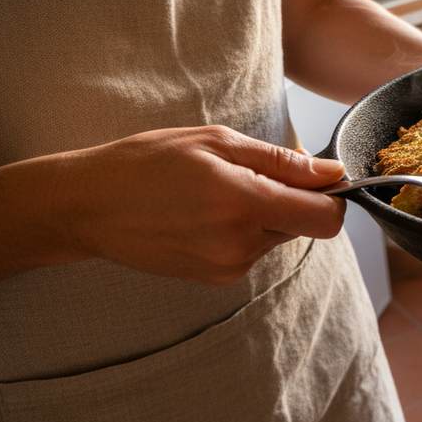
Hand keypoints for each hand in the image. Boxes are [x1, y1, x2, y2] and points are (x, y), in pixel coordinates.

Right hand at [0, 126, 346, 285]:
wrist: (88, 206)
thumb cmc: (148, 163)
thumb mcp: (216, 142)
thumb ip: (282, 162)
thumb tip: (333, 173)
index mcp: (243, 205)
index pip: (326, 218)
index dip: (333, 196)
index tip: (318, 177)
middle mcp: (241, 245)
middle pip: (305, 226)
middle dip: (294, 200)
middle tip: (251, 174)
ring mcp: (228, 267)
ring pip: (278, 237)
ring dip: (265, 214)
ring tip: (217, 193)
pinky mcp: (216, 279)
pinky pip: (253, 250)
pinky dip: (244, 230)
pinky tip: (205, 214)